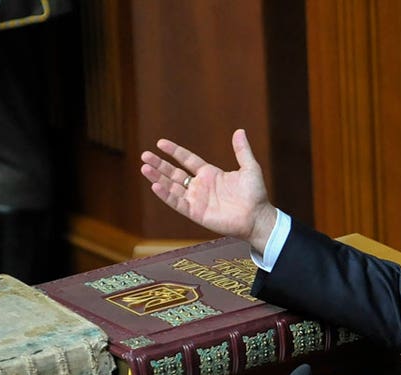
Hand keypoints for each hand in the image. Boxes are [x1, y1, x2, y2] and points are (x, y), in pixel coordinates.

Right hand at [140, 129, 276, 252]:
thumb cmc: (255, 195)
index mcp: (210, 174)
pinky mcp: (196, 213)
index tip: (160, 143)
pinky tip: (155, 186)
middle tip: (144, 155)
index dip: (174, 152)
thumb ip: (242, 151)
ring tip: (144, 168)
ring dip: (158, 178)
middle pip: (174, 173)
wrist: (257, 217)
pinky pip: (177, 203)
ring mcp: (197, 200)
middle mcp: (200, 186)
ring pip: (172, 187)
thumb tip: (239, 131)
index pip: (187, 160)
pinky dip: (166, 195)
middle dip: (159, 165)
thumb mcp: (249, 168)